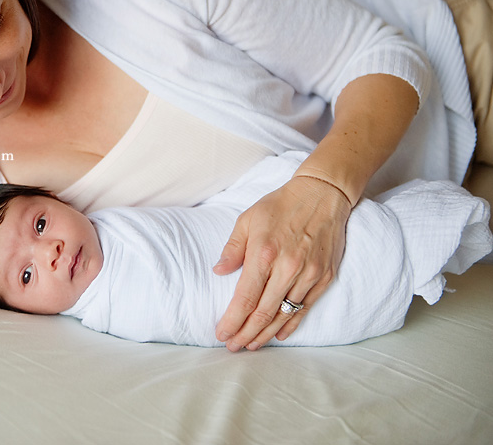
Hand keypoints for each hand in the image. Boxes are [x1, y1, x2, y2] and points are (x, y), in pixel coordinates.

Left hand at [213, 175, 350, 350]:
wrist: (322, 195)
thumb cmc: (280, 206)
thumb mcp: (248, 220)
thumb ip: (232, 249)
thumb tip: (218, 272)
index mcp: (264, 253)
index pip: (245, 298)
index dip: (232, 321)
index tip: (221, 334)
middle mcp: (288, 268)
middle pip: (263, 313)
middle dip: (245, 334)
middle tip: (232, 347)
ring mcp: (309, 274)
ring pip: (284, 315)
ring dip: (265, 334)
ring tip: (250, 345)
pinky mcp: (324, 277)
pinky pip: (305, 308)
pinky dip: (290, 324)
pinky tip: (278, 334)